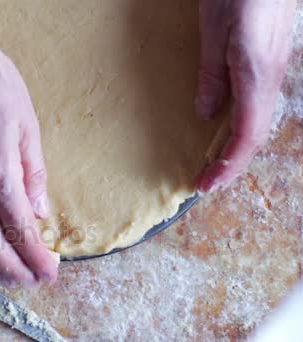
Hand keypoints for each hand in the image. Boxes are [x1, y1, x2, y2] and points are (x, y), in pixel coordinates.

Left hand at [195, 0, 295, 192]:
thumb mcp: (214, 30)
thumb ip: (212, 74)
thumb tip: (206, 115)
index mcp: (257, 75)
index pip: (245, 135)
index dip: (227, 165)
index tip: (204, 185)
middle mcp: (271, 78)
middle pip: (255, 135)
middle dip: (231, 165)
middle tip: (205, 183)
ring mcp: (274, 71)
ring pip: (259, 122)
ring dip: (237, 150)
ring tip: (214, 166)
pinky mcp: (270, 62)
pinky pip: (259, 106)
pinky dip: (242, 128)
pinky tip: (229, 130)